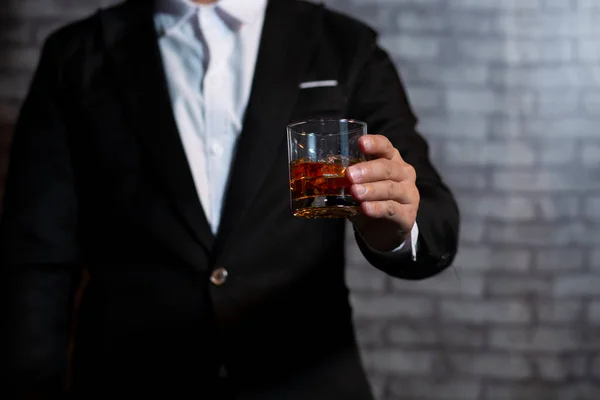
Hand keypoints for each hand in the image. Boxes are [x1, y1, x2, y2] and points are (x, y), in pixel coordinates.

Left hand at [346, 134, 419, 250]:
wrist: (384, 230)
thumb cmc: (370, 200)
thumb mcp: (360, 185)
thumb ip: (348, 179)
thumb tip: (323, 174)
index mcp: (392, 160)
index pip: (385, 147)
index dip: (375, 144)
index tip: (361, 143)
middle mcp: (404, 174)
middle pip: (387, 168)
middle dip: (368, 170)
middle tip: (350, 175)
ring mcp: (409, 194)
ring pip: (390, 188)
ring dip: (371, 189)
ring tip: (355, 192)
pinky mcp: (407, 215)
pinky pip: (392, 209)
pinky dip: (377, 208)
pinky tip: (365, 208)